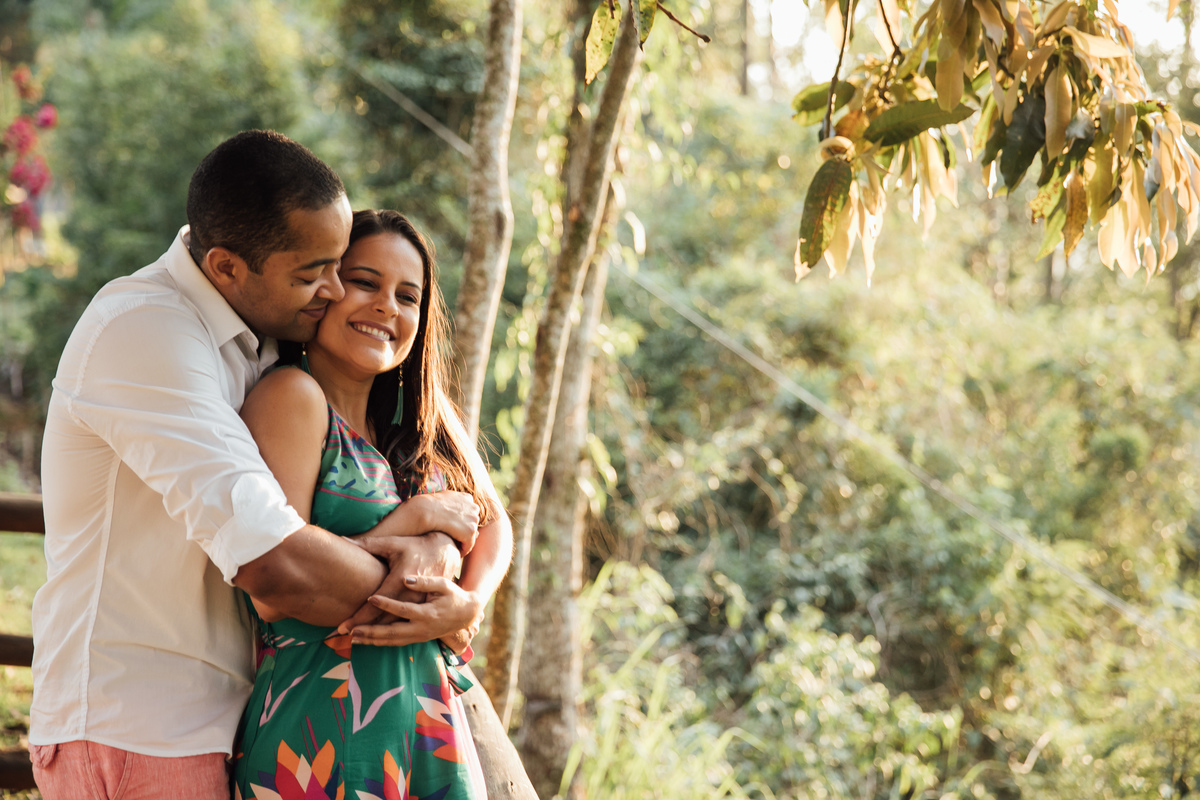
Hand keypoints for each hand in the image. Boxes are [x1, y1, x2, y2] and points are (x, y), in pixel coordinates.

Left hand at [349, 575, 484, 647]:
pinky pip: (397, 643)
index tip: (370, 598)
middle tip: (352, 629)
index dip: (386, 604)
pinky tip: (368, 641)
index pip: (403, 609)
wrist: (467, 613)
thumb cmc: (454, 594)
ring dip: (373, 640)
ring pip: (393, 641)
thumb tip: (406, 580)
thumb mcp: (444, 584)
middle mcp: (422, 628)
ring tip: (353, 638)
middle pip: (393, 632)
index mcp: (428, 612)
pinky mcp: (418, 639)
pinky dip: (381, 643)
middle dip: (371, 631)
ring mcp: (420, 636)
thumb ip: (425, 582)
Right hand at [358, 492, 481, 553]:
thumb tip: (450, 514)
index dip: (460, 525)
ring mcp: (472, 518)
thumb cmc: (423, 507)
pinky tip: (449, 552)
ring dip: (461, 543)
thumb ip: (447, 504)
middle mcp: (472, 506)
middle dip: (463, 534)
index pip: (469, 515)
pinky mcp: (469, 531)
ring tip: (448, 548)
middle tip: (450, 542)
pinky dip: (461, 550)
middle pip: (472, 525)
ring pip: (470, 536)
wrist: (420, 512)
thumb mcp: (438, 500)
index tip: (450, 531)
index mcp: (466, 497)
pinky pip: (468, 545)